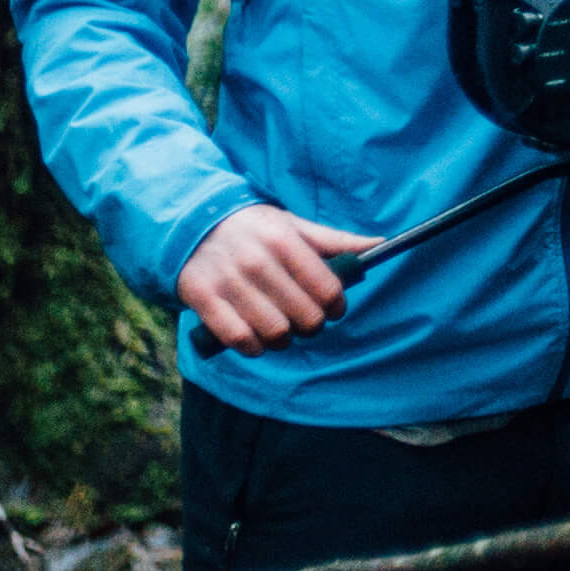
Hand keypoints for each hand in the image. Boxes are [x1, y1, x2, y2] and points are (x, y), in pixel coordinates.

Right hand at [177, 204, 381, 357]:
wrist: (190, 224)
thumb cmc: (253, 228)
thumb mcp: (292, 225)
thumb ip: (335, 240)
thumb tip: (379, 244)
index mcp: (284, 240)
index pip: (328, 289)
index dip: (337, 306)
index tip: (333, 308)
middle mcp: (258, 262)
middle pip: (305, 316)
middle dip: (312, 325)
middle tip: (306, 320)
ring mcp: (229, 282)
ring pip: (275, 333)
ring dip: (283, 339)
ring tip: (281, 329)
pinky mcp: (203, 299)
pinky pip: (239, 339)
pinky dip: (253, 347)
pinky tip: (256, 338)